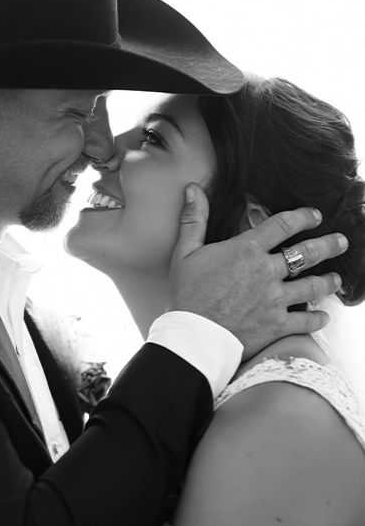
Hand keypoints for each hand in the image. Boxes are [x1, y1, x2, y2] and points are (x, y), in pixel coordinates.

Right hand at [170, 185, 346, 358]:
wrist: (193, 336)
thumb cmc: (186, 295)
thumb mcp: (185, 253)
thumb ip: (194, 219)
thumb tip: (194, 189)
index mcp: (247, 249)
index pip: (283, 224)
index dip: (304, 216)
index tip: (315, 215)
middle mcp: (266, 271)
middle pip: (308, 252)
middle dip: (328, 244)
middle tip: (341, 241)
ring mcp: (275, 300)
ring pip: (313, 286)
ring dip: (328, 281)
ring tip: (336, 279)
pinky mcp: (277, 325)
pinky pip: (306, 321)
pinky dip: (317, 319)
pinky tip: (323, 316)